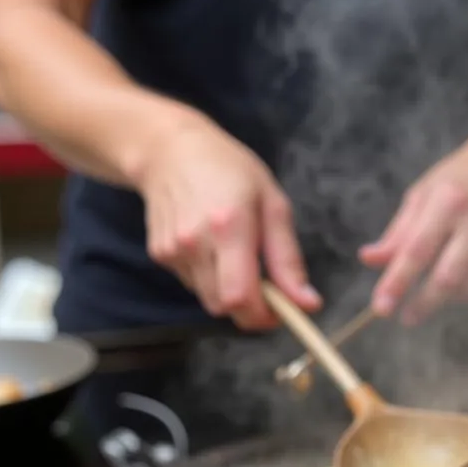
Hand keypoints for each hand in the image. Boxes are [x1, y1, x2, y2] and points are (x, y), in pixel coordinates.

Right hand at [136, 117, 320, 328]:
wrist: (169, 150)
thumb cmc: (231, 170)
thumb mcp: (273, 204)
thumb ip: (288, 259)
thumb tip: (308, 303)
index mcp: (229, 227)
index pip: (240, 298)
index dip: (263, 316)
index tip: (283, 311)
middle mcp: (194, 242)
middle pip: (224, 307)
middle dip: (250, 309)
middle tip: (268, 287)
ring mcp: (171, 250)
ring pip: (209, 299)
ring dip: (230, 291)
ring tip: (236, 252)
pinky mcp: (159, 254)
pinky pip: (193, 284)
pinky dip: (210, 277)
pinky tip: (212, 245)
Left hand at [359, 114, 467, 323]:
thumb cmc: (461, 178)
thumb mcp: (422, 194)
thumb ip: (398, 232)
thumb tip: (370, 260)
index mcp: (448, 202)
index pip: (417, 250)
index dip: (397, 282)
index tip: (381, 307)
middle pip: (448, 277)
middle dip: (423, 304)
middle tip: (405, 318)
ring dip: (446, 300)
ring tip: (431, 296)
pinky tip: (457, 287)